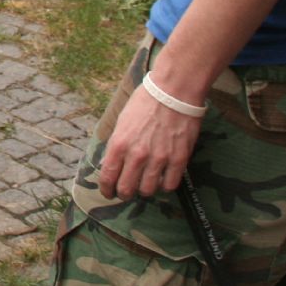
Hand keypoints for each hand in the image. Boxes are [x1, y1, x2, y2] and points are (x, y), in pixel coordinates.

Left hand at [97, 83, 204, 199]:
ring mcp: (159, 158)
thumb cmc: (145, 102)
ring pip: (147, 190)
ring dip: (144, 191)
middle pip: (126, 188)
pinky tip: (162, 181)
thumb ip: (117, 144)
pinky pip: (170, 185)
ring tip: (144, 185)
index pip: (108, 177)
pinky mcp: (178, 159)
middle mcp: (137, 154)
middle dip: (123, 193)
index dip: (106, 189)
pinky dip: (164, 186)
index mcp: (119, 144)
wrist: (173, 92)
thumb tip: (112, 163)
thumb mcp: (121, 122)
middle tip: (125, 192)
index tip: (108, 193)